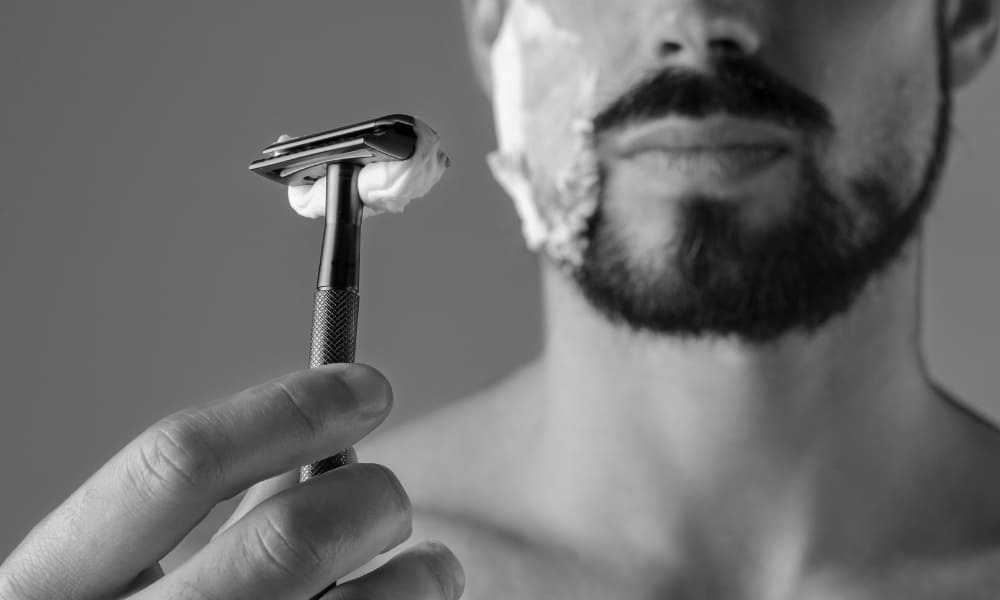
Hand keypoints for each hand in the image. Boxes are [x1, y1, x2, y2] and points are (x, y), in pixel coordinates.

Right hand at [0, 364, 464, 598]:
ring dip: (419, 574)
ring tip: (432, 568)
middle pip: (289, 538)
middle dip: (370, 497)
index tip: (367, 387)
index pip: (179, 464)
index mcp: (58, 586)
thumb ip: (212, 516)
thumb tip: (331, 446)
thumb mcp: (128, 581)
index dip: (288, 409)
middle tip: (393, 500)